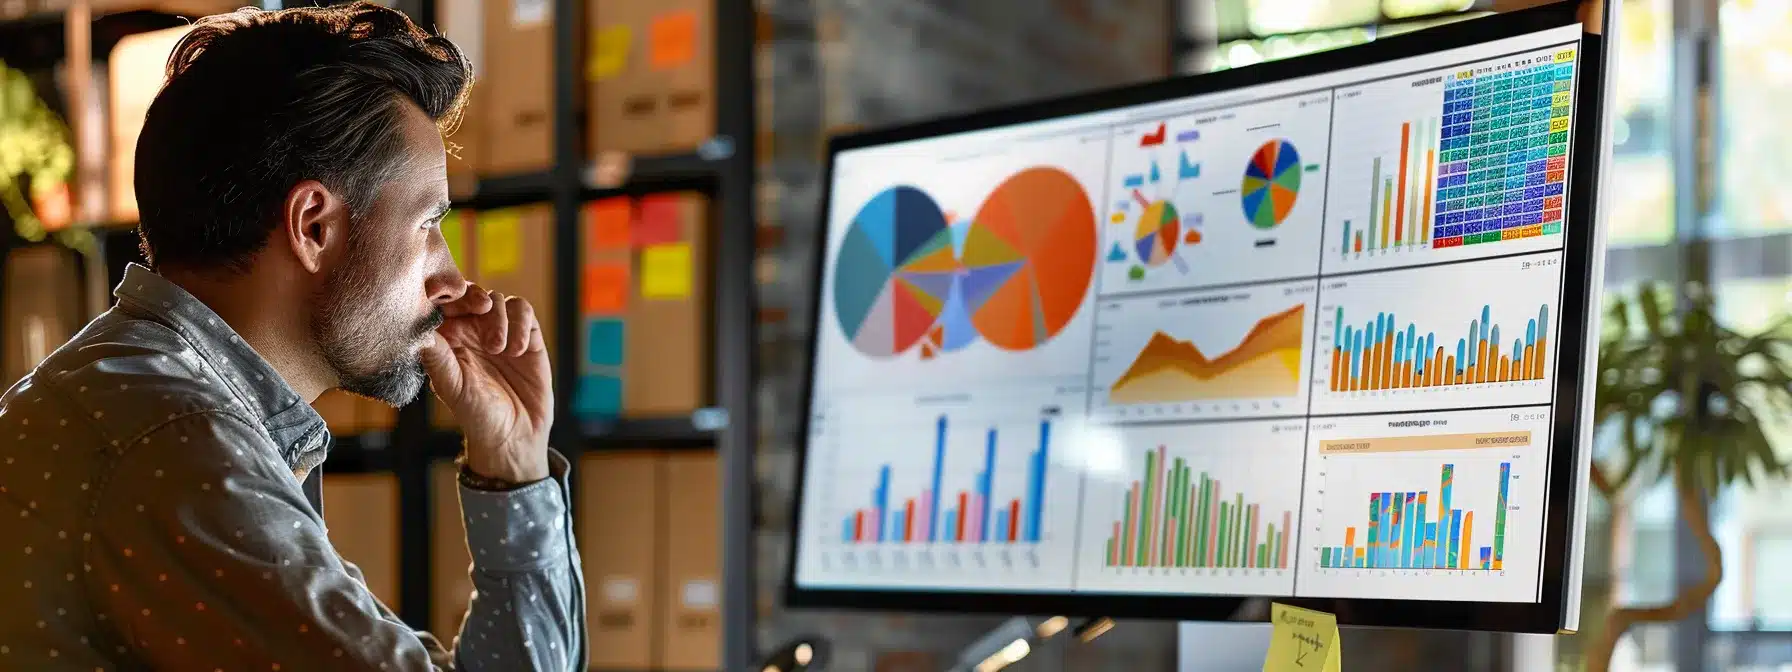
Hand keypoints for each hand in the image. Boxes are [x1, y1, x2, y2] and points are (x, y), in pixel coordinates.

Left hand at [420, 285, 553, 483]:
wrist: (515, 435)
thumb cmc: (476, 416)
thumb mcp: (453, 388)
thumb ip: (438, 358)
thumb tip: (419, 330)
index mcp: (448, 340)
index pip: (442, 304)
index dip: (445, 294)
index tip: (451, 299)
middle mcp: (472, 331)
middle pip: (471, 293)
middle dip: (475, 297)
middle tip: (482, 308)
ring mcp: (501, 332)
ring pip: (498, 299)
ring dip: (500, 318)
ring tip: (499, 349)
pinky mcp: (527, 336)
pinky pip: (523, 311)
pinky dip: (520, 324)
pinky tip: (518, 350)